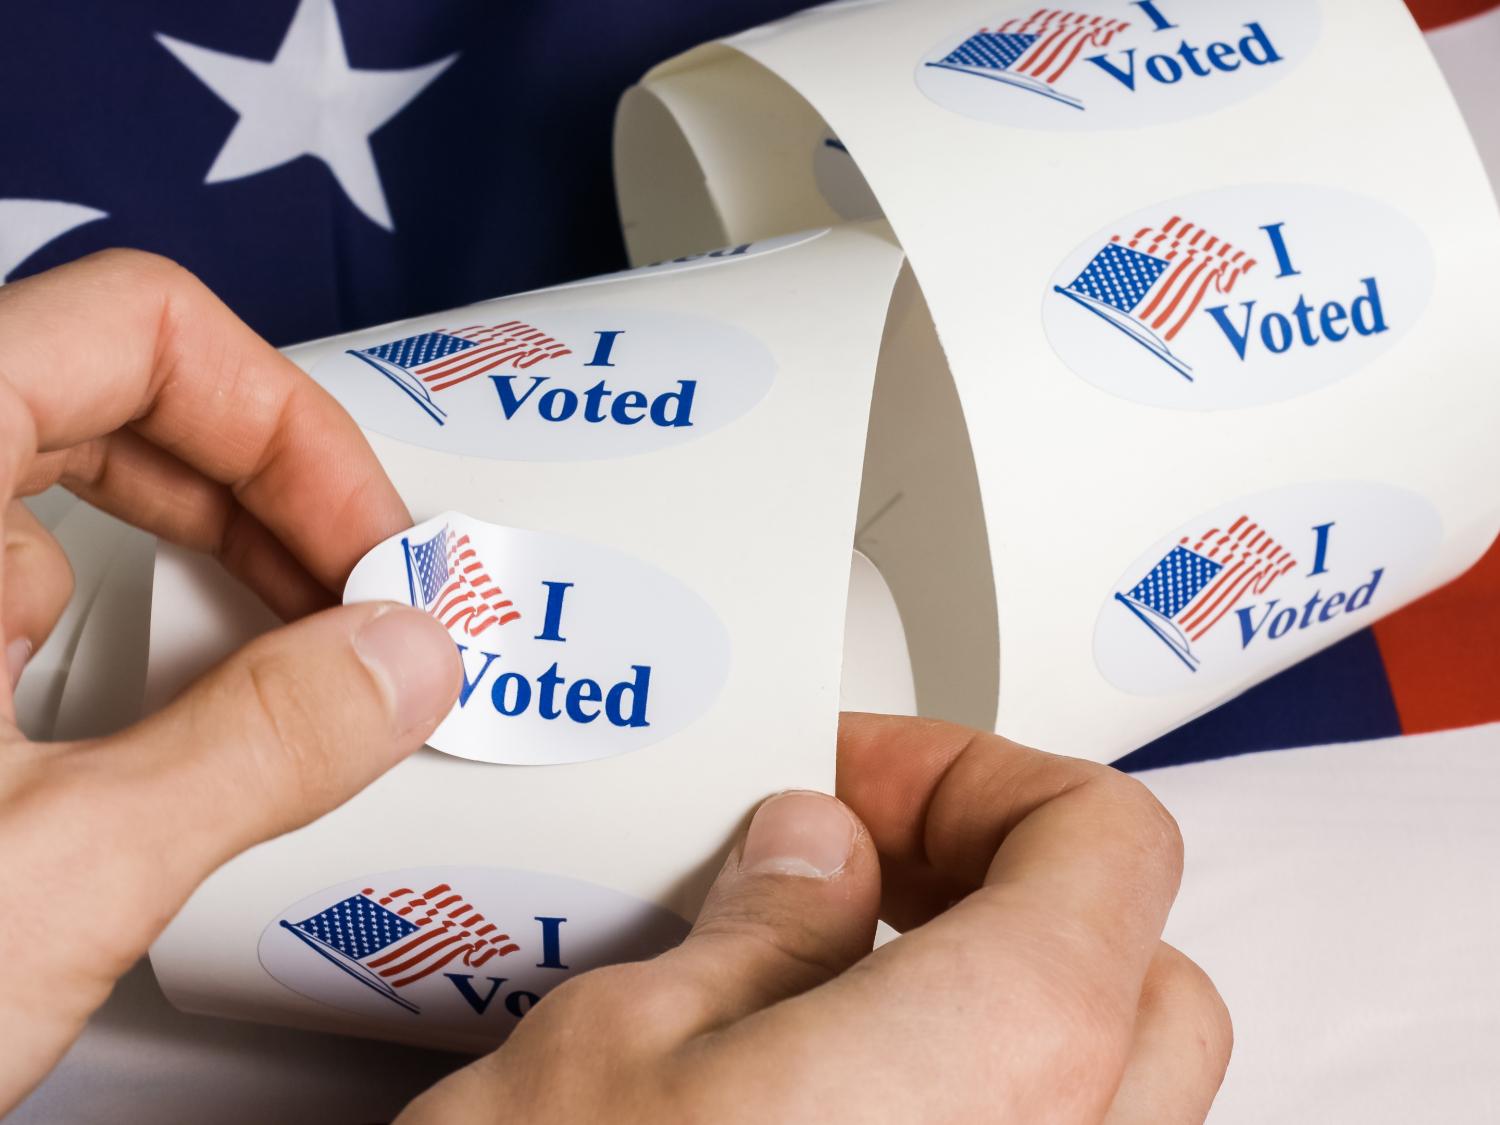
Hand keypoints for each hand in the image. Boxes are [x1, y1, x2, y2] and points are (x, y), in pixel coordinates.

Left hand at [0, 251, 461, 1110]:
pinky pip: (8, 585)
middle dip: (262, 496)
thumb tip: (397, 665)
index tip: (366, 543)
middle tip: (356, 594)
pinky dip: (115, 632)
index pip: (137, 329)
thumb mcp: (47, 873)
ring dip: (198, 563)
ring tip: (289, 660)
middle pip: (109, 395)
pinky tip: (163, 726)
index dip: (287, 426)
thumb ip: (257, 749)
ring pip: (57, 493)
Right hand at [400, 714, 1229, 1123]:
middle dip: (1005, 886)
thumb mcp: (620, 1049)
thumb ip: (756, 925)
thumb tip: (813, 854)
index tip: (858, 786)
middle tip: (866, 870)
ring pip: (1117, 1091)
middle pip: (1137, 962)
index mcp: (1009, 1056)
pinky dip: (979, 1112)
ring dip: (1007, 1004)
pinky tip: (837, 1112)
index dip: (976, 774)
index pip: (1104, 838)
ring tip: (845, 990)